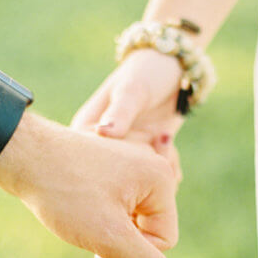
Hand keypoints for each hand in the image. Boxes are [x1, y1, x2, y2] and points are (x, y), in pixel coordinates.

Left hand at [0, 113, 183, 257]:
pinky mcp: (110, 164)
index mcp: (161, 178)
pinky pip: (115, 202)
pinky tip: (74, 203)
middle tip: (85, 226)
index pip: (164, 240)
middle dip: (118, 238)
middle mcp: (151, 165)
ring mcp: (130, 161)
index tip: (98, 241)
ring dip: (106, 227)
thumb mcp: (110, 237)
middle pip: (148, 227)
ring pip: (129, 217)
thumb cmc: (65, 193)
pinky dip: (96, 212)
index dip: (131, 251)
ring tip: (77, 214)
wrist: (22, 155)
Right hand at [71, 48, 185, 179]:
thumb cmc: (147, 72)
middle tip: (159, 142)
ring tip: (164, 136)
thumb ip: (121, 112)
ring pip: (139, 188)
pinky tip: (168, 142)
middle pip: (116, 185)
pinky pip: (156, 182)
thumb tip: (104, 133)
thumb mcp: (134, 89)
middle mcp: (101, 152)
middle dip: (141, 175)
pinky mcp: (145, 162)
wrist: (173, 69)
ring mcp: (124, 159)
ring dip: (158, 171)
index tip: (136, 162)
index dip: (112, 176)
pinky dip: (168, 170)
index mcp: (85, 133)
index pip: (88, 169)